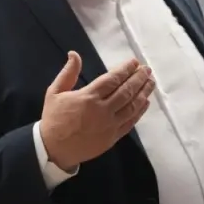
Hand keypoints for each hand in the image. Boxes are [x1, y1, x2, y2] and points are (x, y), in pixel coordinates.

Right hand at [39, 53, 154, 172]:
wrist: (54, 149)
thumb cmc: (53, 119)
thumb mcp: (54, 93)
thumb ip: (67, 73)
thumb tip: (74, 54)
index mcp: (88, 97)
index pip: (112, 79)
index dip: (125, 69)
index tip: (134, 62)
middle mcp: (102, 109)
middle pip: (126, 91)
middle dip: (138, 78)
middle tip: (147, 69)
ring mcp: (110, 124)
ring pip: (132, 106)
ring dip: (144, 92)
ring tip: (150, 82)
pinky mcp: (113, 136)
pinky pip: (131, 121)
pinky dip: (140, 111)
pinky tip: (146, 101)